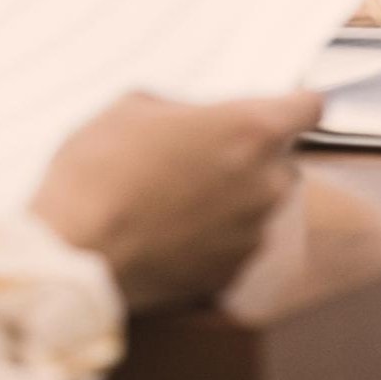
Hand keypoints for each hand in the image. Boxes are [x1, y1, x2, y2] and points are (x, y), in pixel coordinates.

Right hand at [30, 89, 321, 310]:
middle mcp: (264, 184)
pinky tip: (174, 229)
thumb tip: (194, 120)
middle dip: (253, 154)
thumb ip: (185, 108)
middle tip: (202, 153)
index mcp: (249, 130)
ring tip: (179, 195)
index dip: (293, 104)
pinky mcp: (231, 275)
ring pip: (262, 204)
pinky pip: (239, 244)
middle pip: (283, 158)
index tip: (282, 106)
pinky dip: (218, 236)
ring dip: (235, 197)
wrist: (71, 257)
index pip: (309, 107)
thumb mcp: (134, 106)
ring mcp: (252, 235)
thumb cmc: (98, 174)